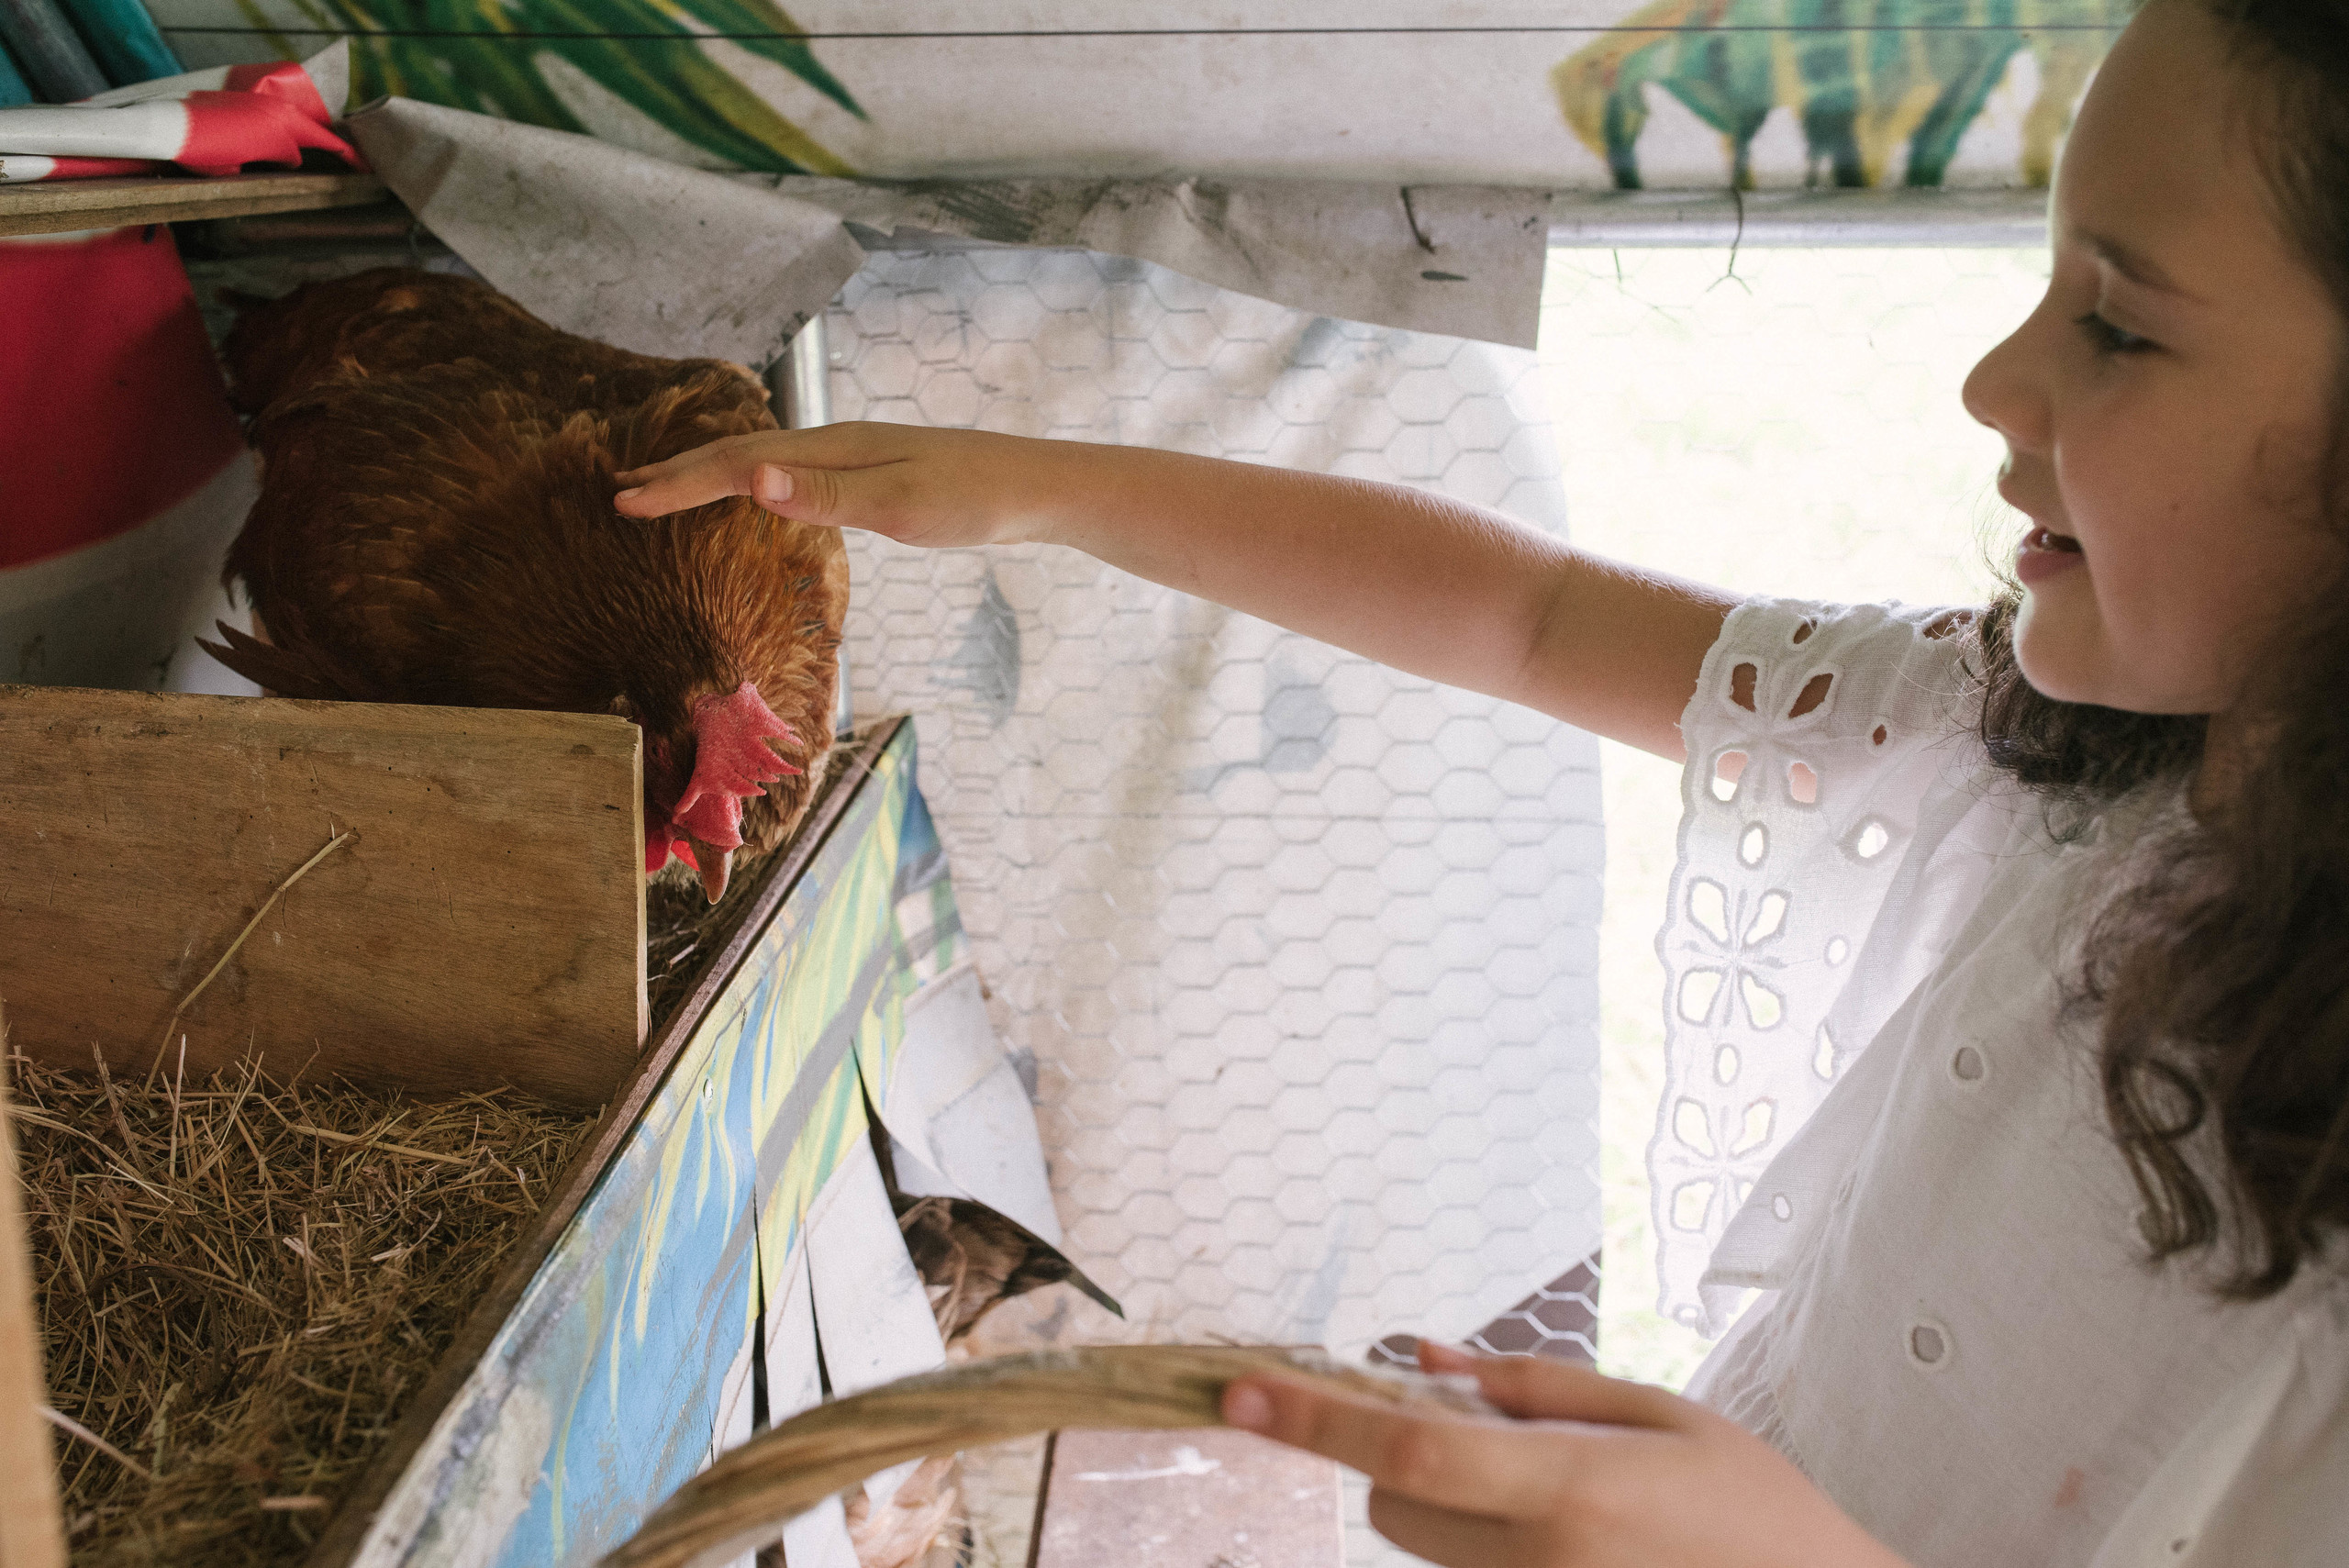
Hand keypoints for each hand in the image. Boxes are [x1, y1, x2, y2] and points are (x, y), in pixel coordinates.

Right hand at [613, 423, 1072, 549]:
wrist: (1034, 486)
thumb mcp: (900, 506)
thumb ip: (826, 496)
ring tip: (668, 492)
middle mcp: (835, 444)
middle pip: (740, 455)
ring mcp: (853, 456)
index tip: (624, 503)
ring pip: (763, 460)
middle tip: (622, 496)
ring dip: (710, 476)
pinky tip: (756, 494)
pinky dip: (752, 482)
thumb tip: (755, 481)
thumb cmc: (973, 499)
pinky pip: (791, 473)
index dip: (678, 485)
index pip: (735, 465)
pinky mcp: (872, 473)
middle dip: (678, 475)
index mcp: (831, 450)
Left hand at [1220, 1342, 1907, 1567]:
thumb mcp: (1662, 1415)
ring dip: (1456, 1508)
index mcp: (1572, 1495)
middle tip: (1490, 1436)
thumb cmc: (1758, 1513)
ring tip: (1571, 1503)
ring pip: (1429, 1548)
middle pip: (1393, 1508)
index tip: (1241, 1391)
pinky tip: (1581, 1542)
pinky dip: (1494, 1548)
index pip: (1406, 1454)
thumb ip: (1531, 1387)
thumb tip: (1423, 1359)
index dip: (1313, 1422)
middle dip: (1405, 1461)